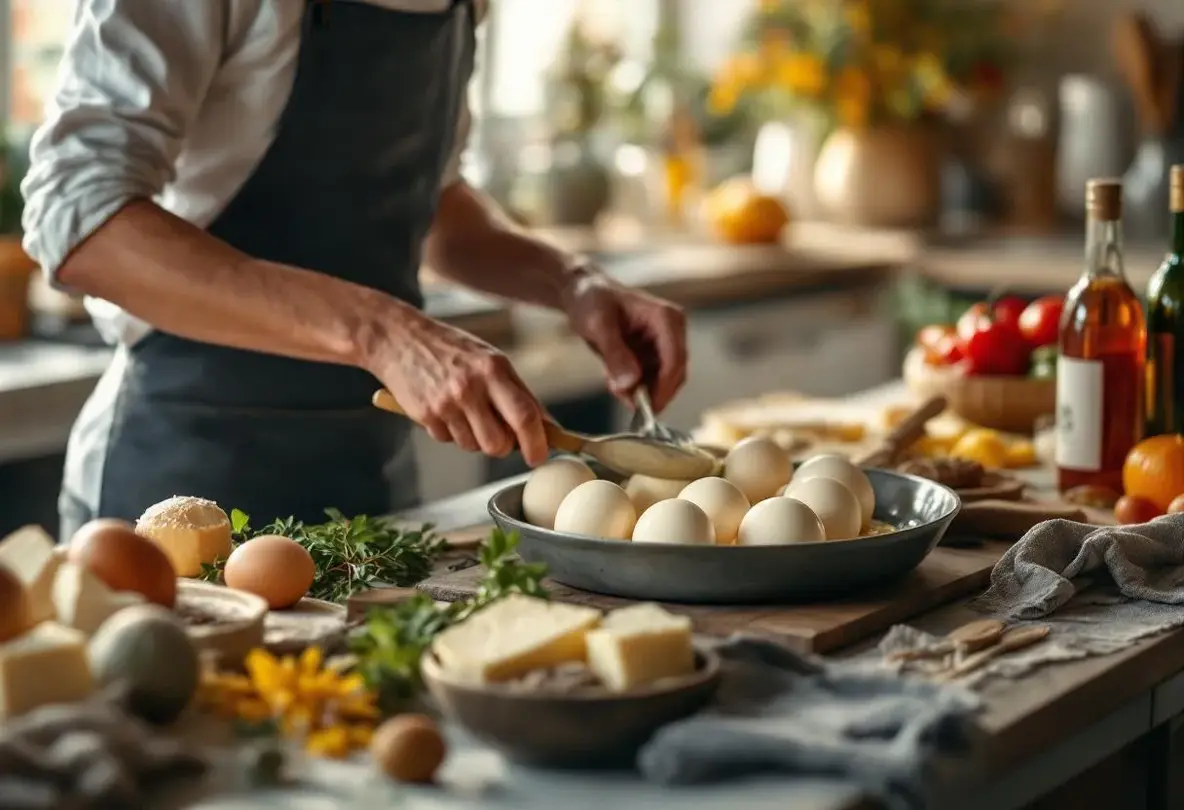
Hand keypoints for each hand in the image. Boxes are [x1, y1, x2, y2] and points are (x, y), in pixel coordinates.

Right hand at [364, 308, 549, 464]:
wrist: (398, 339)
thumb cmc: (451, 349)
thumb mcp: (490, 360)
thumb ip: (517, 392)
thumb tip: (546, 426)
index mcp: (493, 369)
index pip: (525, 415)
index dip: (537, 442)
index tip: (539, 456)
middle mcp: (470, 387)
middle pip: (499, 443)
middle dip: (504, 448)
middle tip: (501, 436)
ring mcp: (446, 403)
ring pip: (473, 446)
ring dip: (475, 438)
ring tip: (465, 411)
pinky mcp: (425, 415)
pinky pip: (448, 440)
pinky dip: (451, 431)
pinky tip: (444, 408)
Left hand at [563, 272, 687, 410]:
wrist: (583, 294)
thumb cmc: (591, 300)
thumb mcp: (598, 325)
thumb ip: (615, 354)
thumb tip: (631, 384)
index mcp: (666, 318)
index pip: (675, 359)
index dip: (663, 387)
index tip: (646, 409)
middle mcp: (672, 331)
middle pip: (674, 374)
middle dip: (651, 392)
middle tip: (622, 399)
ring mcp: (664, 345)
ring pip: (663, 382)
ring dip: (640, 392)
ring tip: (612, 384)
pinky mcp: (653, 356)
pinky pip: (650, 381)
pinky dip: (634, 388)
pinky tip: (614, 382)